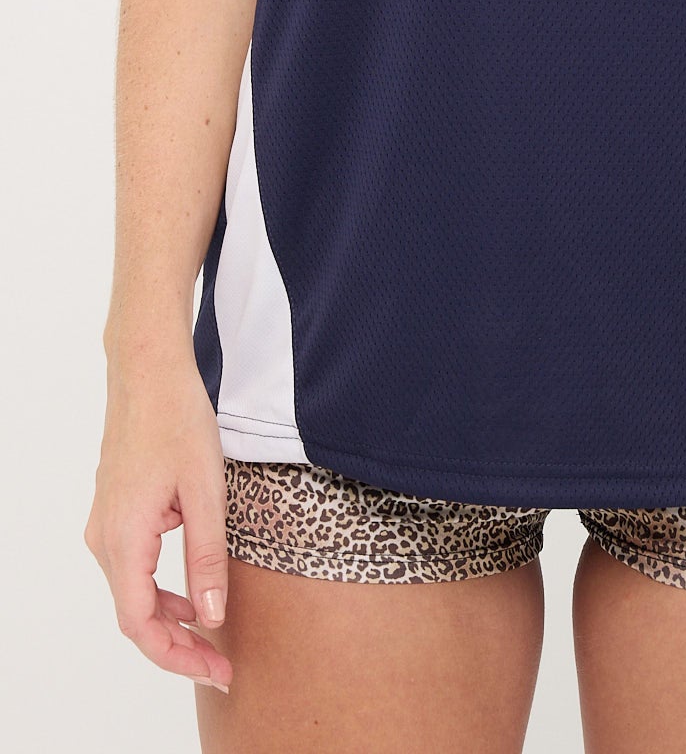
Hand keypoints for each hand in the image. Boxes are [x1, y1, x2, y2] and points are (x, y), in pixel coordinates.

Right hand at [84, 354, 232, 691]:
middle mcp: (105, 539)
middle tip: (222, 664)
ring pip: (133, 591)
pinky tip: (192, 590)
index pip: (140, 623)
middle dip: (178, 644)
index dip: (177, 657)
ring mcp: (105, 525)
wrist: (149, 372)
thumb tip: (209, 616)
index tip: (216, 671)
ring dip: (169, 618)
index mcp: (124, 539)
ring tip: (212, 636)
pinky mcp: (115, 512)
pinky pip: (133, 567)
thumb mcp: (206, 492)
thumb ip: (207, 557)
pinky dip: (161, 588)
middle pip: (135, 614)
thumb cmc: (178, 421)